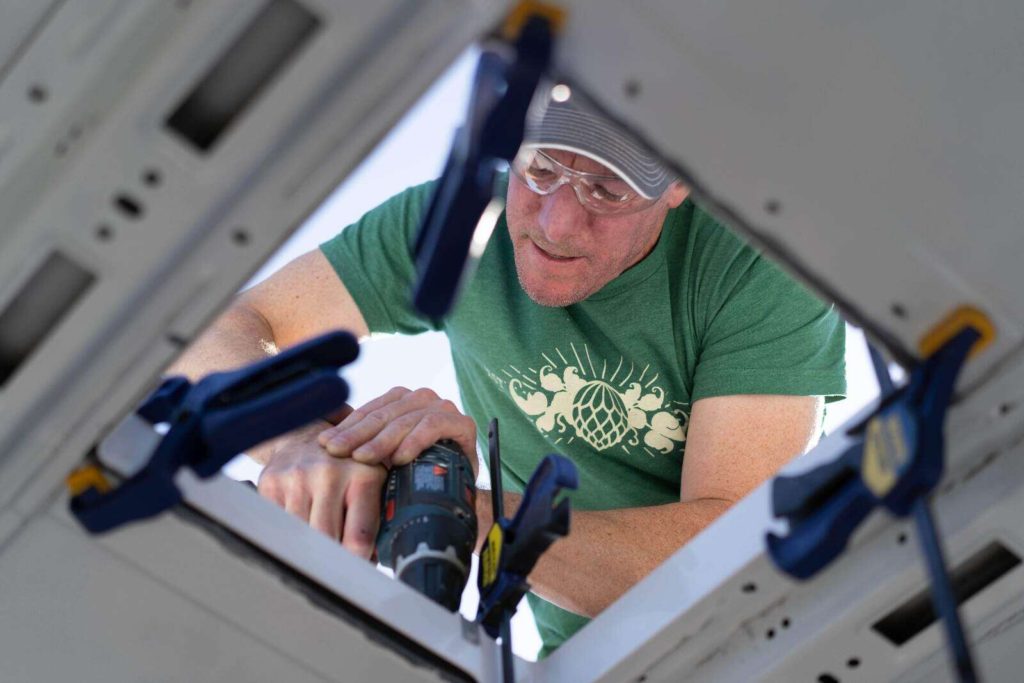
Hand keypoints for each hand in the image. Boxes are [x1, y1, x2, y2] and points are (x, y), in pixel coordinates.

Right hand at [257, 425, 385, 558]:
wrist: (307, 433)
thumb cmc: (346, 464)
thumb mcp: (371, 479)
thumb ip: (375, 516)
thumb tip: (370, 561)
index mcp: (362, 476)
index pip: (359, 537)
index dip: (358, 562)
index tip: (357, 571)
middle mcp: (328, 475)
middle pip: (326, 539)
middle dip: (332, 559)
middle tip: (336, 568)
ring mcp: (297, 478)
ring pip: (300, 535)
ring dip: (309, 547)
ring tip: (317, 549)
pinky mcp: (271, 483)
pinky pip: (278, 525)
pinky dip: (288, 534)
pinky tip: (297, 530)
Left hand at [318, 387, 476, 471]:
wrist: (459, 479)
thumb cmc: (417, 466)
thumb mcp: (386, 454)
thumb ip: (364, 445)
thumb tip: (324, 445)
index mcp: (400, 400)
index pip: (368, 411)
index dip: (345, 428)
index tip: (324, 443)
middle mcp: (420, 398)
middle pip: (383, 415)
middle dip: (357, 435)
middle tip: (336, 451)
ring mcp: (441, 408)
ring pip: (404, 421)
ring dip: (381, 441)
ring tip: (363, 458)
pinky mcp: (461, 422)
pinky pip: (432, 428)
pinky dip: (414, 443)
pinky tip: (400, 458)